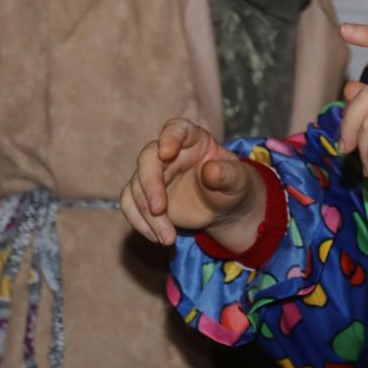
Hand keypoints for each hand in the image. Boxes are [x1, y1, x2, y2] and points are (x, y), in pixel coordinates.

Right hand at [120, 118, 265, 253]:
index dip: (169, 137)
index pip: (176, 129)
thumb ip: (227, 174)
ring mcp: (154, 173)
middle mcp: (168, 152)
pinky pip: (130, 203)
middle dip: (150, 184)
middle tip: (159, 209)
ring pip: (136, 186)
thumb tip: (210, 171)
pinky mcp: (145, 195)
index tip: (165, 152)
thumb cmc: (233, 186)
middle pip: (148, 159)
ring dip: (146, 213)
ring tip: (168, 238)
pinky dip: (138, 221)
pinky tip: (156, 237)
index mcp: (193, 139)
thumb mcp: (238, 181)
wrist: (224, 208)